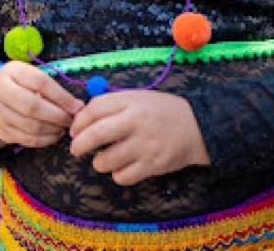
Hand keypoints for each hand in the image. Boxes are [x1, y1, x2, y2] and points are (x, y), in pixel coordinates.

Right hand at [0, 62, 83, 148]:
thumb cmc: (19, 84)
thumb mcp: (32, 77)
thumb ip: (52, 89)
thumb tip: (77, 107)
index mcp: (12, 72)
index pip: (40, 83)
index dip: (61, 96)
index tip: (76, 107)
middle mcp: (0, 91)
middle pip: (32, 107)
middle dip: (57, 116)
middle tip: (70, 121)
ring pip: (29, 126)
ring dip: (52, 130)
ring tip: (63, 128)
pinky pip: (25, 140)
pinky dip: (43, 140)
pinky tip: (53, 135)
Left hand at [69, 90, 209, 185]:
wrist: (198, 126)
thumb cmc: (162, 111)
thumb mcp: (139, 97)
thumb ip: (113, 104)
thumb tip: (81, 116)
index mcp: (131, 101)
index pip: (94, 108)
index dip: (79, 121)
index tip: (74, 129)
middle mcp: (137, 122)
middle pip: (96, 134)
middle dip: (79, 144)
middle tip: (75, 149)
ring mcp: (145, 145)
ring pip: (106, 160)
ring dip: (98, 162)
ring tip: (104, 158)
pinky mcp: (153, 165)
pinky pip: (122, 176)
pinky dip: (117, 174)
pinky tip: (122, 167)